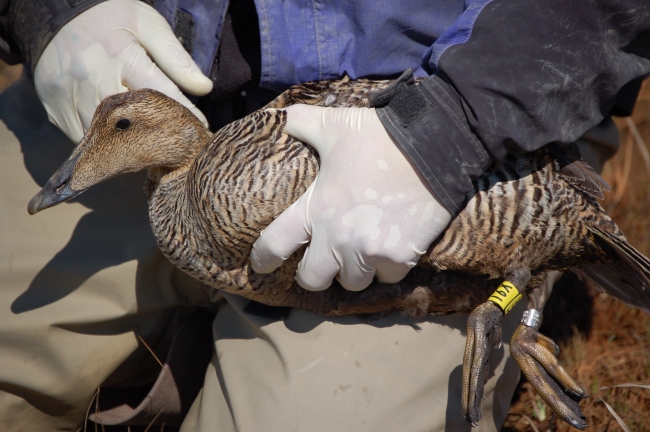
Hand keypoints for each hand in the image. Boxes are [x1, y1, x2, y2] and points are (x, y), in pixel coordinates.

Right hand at [34, 0, 212, 142]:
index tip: (199, 128)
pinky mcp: (55, 107)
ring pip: (104, 137)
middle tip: (171, 144)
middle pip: (132, 124)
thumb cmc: (107, 17)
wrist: (51, 12)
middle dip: (154, 136)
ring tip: (144, 145)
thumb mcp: (146, 25)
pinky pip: (81, 136)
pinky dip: (100, 141)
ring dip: (125, 144)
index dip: (184, 114)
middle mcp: (93, 77)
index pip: (162, 94)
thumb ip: (176, 58)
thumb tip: (204, 88)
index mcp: (121, 56)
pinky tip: (114, 136)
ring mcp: (69, 95)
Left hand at [251, 105, 451, 290]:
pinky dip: (387, 268)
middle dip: (315, 275)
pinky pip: (387, 278)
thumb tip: (280, 116)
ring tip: (359, 255)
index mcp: (315, 208)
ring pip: (353, 283)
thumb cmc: (379, 137)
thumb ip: (302, 123)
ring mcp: (369, 250)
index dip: (263, 259)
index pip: (275, 244)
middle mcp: (337, 236)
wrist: (434, 145)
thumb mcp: (334, 126)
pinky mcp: (400, 257)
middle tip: (323, 265)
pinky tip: (390, 250)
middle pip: (313, 280)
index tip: (261, 265)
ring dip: (354, 271)